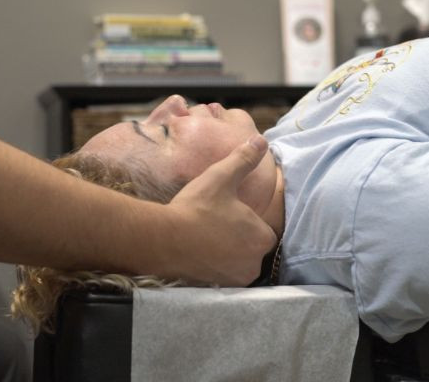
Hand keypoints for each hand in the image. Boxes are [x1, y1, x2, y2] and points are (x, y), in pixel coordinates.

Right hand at [162, 134, 276, 285]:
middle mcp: (254, 263)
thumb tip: (261, 142)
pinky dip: (213, 267)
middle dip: (239, 239)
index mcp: (262, 238)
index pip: (264, 230)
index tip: (230, 214)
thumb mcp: (221, 177)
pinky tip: (199, 253)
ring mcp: (235, 278)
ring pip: (237, 263)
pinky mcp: (216, 287)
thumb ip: (244, 160)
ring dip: (227, 254)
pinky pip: (221, 275)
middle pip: (252, 249)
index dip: (248, 222)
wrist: (164, 239)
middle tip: (216, 225)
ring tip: (207, 239)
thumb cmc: (197, 207)